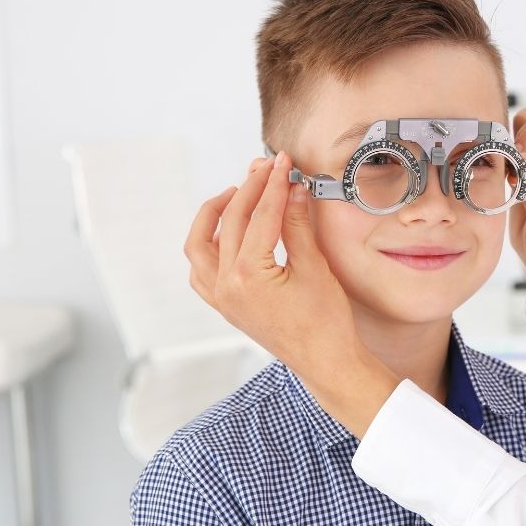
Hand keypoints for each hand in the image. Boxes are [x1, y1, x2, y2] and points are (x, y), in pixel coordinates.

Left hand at [183, 152, 398, 435]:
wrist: (326, 361)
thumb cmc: (326, 323)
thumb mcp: (315, 267)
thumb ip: (297, 225)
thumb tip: (292, 190)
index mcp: (248, 275)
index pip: (260, 215)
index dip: (274, 185)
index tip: (283, 163)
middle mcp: (226, 286)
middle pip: (229, 222)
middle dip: (249, 190)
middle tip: (266, 168)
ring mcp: (221, 298)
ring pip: (200, 244)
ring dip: (215, 214)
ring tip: (236, 193)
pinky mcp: (225, 306)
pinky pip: (200, 270)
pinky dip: (206, 245)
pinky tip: (223, 232)